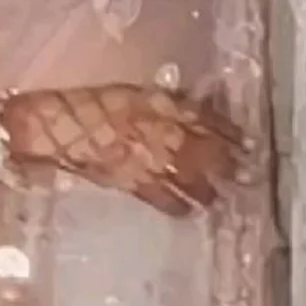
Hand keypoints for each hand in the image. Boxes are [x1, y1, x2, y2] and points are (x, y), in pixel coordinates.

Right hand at [0, 84, 246, 215]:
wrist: (56, 127)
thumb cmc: (94, 103)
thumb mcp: (136, 93)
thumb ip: (168, 103)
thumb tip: (200, 109)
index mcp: (159, 105)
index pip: (202, 118)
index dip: (227, 131)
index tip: (249, 140)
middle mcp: (157, 132)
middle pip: (201, 149)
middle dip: (226, 161)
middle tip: (249, 173)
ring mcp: (144, 159)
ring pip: (186, 175)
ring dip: (209, 186)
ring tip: (227, 194)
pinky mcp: (128, 182)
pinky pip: (160, 196)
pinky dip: (177, 204)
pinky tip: (190, 212)